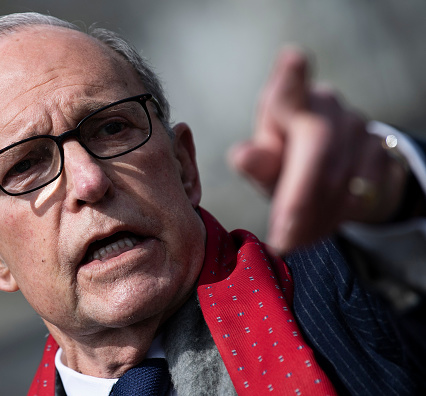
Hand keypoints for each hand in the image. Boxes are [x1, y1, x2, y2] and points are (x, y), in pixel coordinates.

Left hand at [228, 47, 407, 253]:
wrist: (337, 168)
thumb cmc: (287, 160)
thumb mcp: (267, 161)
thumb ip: (257, 162)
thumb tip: (242, 156)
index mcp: (288, 102)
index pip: (290, 88)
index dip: (291, 76)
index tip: (292, 59)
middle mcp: (326, 106)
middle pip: (320, 150)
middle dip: (299, 200)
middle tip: (282, 238)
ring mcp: (358, 125)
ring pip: (340, 179)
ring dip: (313, 219)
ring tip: (291, 242)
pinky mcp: (380, 150)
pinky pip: (358, 194)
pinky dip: (331, 221)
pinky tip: (313, 234)